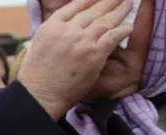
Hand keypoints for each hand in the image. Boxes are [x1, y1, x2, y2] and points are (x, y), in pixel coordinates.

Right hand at [16, 0, 133, 119]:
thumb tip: (65, 25)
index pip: (75, 5)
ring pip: (105, 21)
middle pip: (93, 10)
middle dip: (109, 1)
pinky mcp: (94, 55)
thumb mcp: (38, 45)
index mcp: (52, 26)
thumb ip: (54, 32)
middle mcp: (67, 30)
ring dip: (120, 11)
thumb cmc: (36, 76)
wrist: (41, 95)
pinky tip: (129, 26)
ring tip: (128, 4)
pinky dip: (122, 30)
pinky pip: (112, 37)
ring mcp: (82, 41)